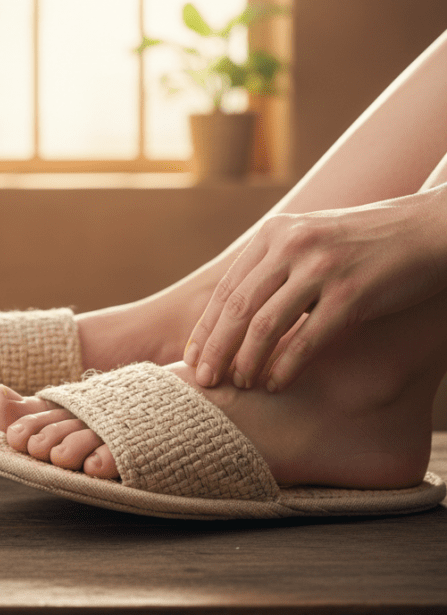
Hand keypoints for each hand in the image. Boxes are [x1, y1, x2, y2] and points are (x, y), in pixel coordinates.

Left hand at [184, 186, 446, 391]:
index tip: (192, 358)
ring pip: (265, 324)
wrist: (429, 230)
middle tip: (204, 380)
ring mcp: (321, 268)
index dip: (206, 327)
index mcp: (274, 234)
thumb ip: (274, 267)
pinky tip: (275, 383)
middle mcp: (292, 246)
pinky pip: (307, 338)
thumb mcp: (309, 242)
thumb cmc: (365, 245)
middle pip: (237, 307)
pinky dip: (286, 365)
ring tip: (240, 384)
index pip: (227, 288)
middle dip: (215, 349)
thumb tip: (233, 315)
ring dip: (246, 361)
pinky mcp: (352, 293)